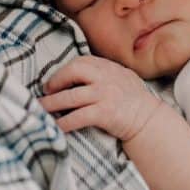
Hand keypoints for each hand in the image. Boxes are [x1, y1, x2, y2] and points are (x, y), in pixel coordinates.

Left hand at [41, 55, 159, 141]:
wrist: (148, 119)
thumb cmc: (132, 99)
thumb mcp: (121, 76)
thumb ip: (102, 72)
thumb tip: (75, 74)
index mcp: (108, 67)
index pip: (80, 62)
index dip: (63, 71)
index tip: (54, 82)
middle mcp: (105, 77)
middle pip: (73, 71)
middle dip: (56, 81)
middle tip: (46, 93)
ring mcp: (104, 94)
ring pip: (70, 97)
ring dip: (51, 104)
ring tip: (41, 109)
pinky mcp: (104, 113)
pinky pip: (77, 117)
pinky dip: (63, 123)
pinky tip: (56, 127)